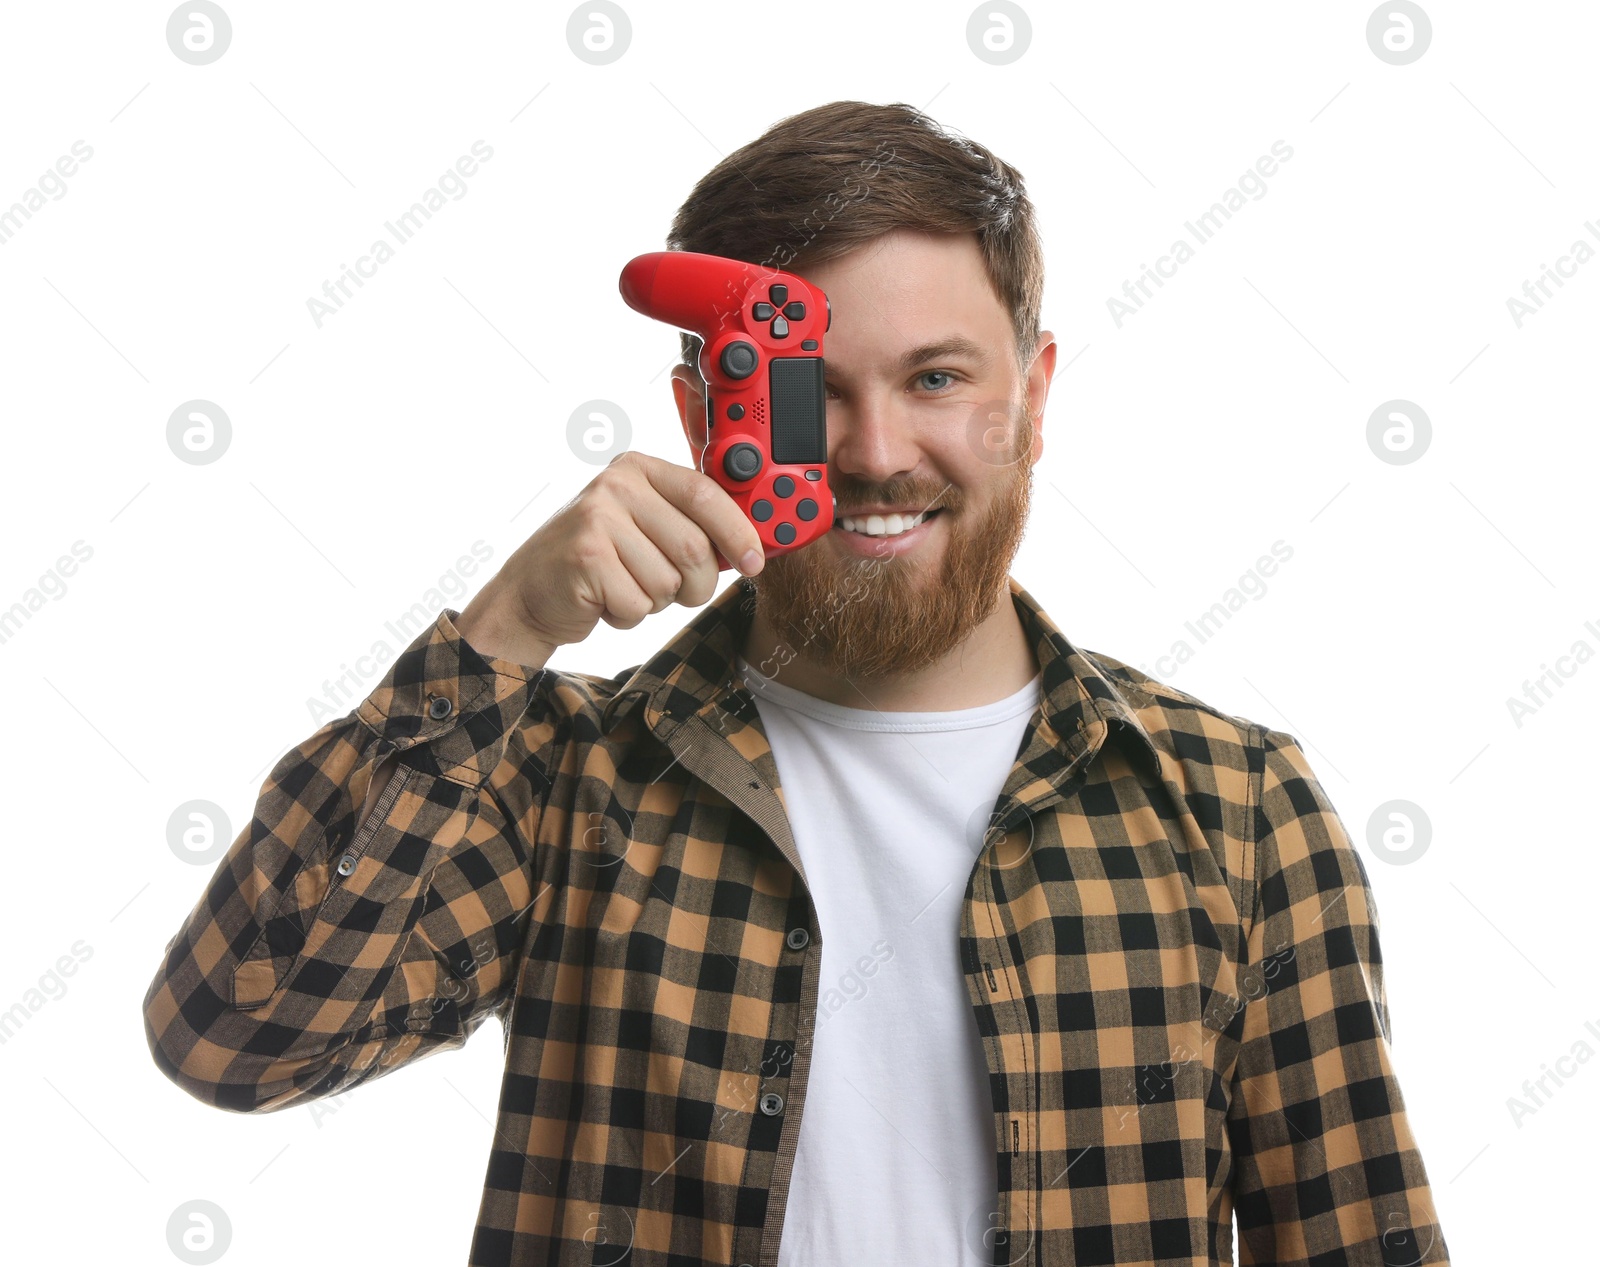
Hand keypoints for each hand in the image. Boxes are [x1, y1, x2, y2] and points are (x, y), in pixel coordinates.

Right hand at [455, 451, 764, 667]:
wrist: (528, 594)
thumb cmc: (599, 563)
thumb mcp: (643, 527)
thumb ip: (690, 525)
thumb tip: (752, 545)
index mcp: (638, 469)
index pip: (706, 494)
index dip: (739, 531)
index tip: (754, 562)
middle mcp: (616, 486)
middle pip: (695, 547)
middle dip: (694, 585)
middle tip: (670, 590)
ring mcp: (597, 520)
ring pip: (669, 581)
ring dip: (655, 601)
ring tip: (624, 587)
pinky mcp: (585, 559)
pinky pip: (639, 604)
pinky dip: (629, 615)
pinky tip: (604, 599)